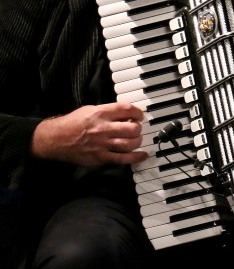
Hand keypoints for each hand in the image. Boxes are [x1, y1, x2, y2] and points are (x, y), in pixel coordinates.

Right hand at [31, 102, 148, 166]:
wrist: (56, 139)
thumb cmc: (73, 123)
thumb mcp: (90, 109)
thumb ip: (109, 111)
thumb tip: (127, 113)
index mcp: (101, 113)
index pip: (127, 110)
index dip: (137, 112)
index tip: (139, 115)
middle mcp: (103, 128)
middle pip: (132, 128)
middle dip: (138, 127)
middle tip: (136, 128)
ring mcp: (102, 144)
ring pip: (130, 144)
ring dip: (137, 141)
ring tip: (136, 138)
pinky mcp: (100, 158)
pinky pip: (122, 159)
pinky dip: (135, 157)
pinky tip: (142, 154)